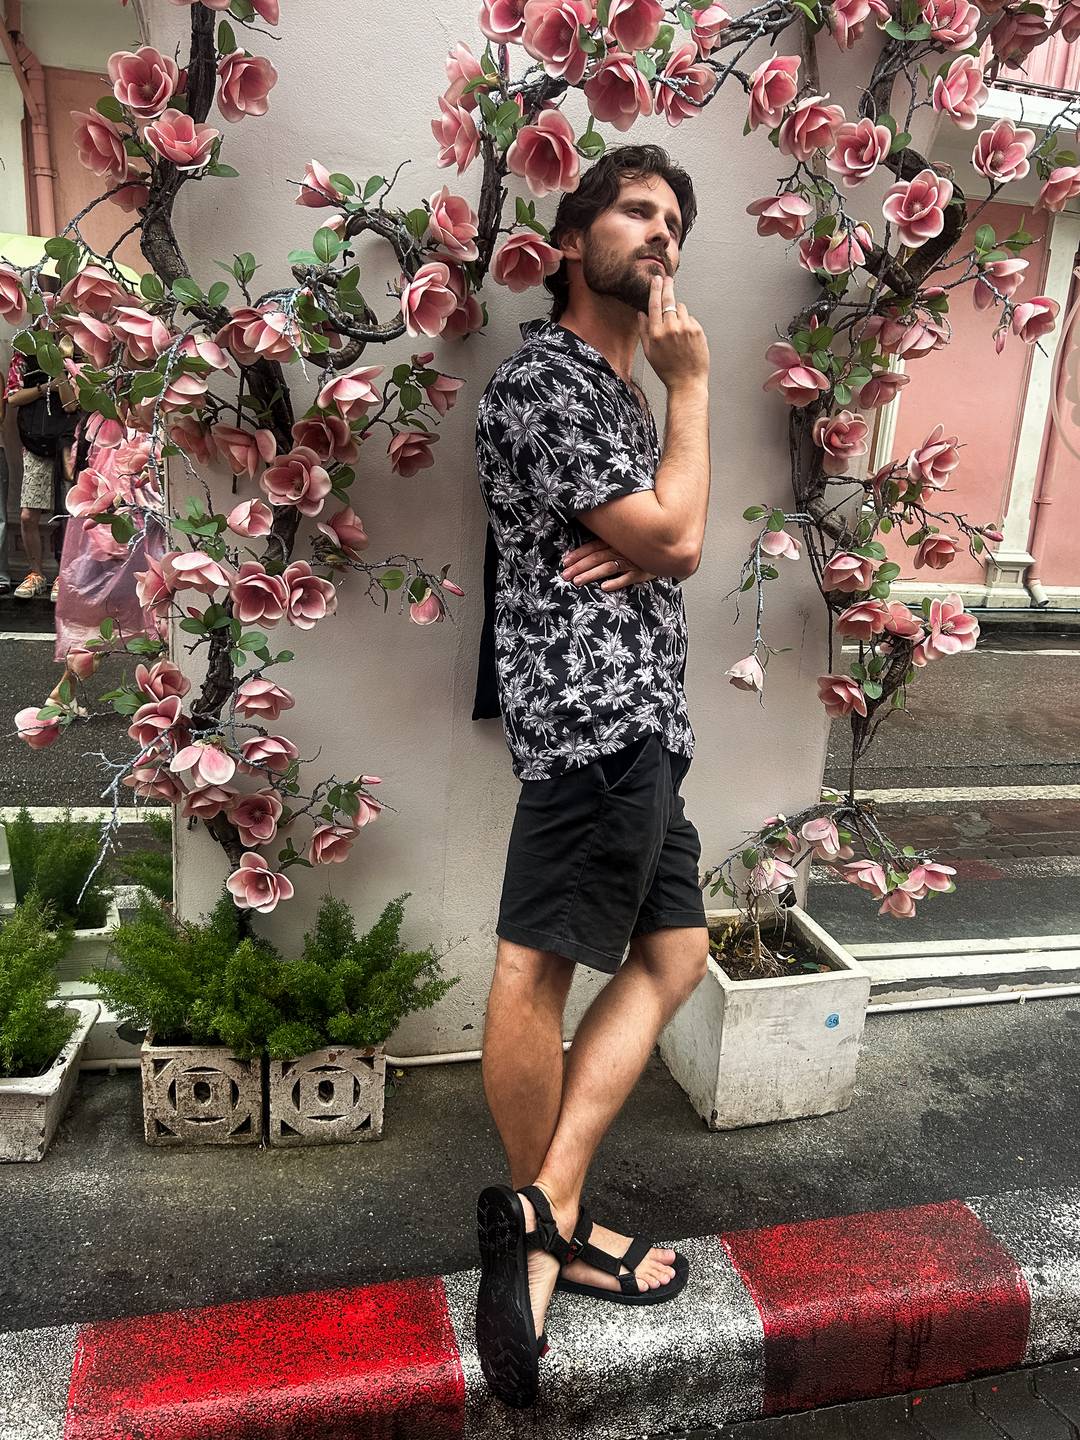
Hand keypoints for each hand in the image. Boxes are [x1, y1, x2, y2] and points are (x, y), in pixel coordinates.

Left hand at [561, 538, 656, 590]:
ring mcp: (630, 561)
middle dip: (579, 567)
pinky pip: (627, 578)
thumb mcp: (622, 542)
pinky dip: (616, 582)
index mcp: (614, 542)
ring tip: (578, 582)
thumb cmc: (640, 548)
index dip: (578, 554)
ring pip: (607, 567)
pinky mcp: (641, 572)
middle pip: (596, 558)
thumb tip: (584, 553)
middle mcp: (620, 550)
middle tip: (565, 575)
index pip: (592, 547)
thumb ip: (606, 545)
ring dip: (591, 574)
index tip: (565, 562)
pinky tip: (604, 587)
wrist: (666, 552)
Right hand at [638, 273, 708, 392]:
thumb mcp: (649, 353)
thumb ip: (644, 331)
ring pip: (681, 308)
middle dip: (667, 286)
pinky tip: (686, 337)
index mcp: (656, 334)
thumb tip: (641, 314)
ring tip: (678, 330)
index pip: (654, 305)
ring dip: (678, 312)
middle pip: (668, 300)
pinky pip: (690, 318)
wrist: (687, 382)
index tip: (656, 280)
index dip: (655, 289)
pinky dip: (688, 323)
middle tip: (667, 279)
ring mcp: (685, 328)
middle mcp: (671, 328)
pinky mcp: (697, 330)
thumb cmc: (667, 370)